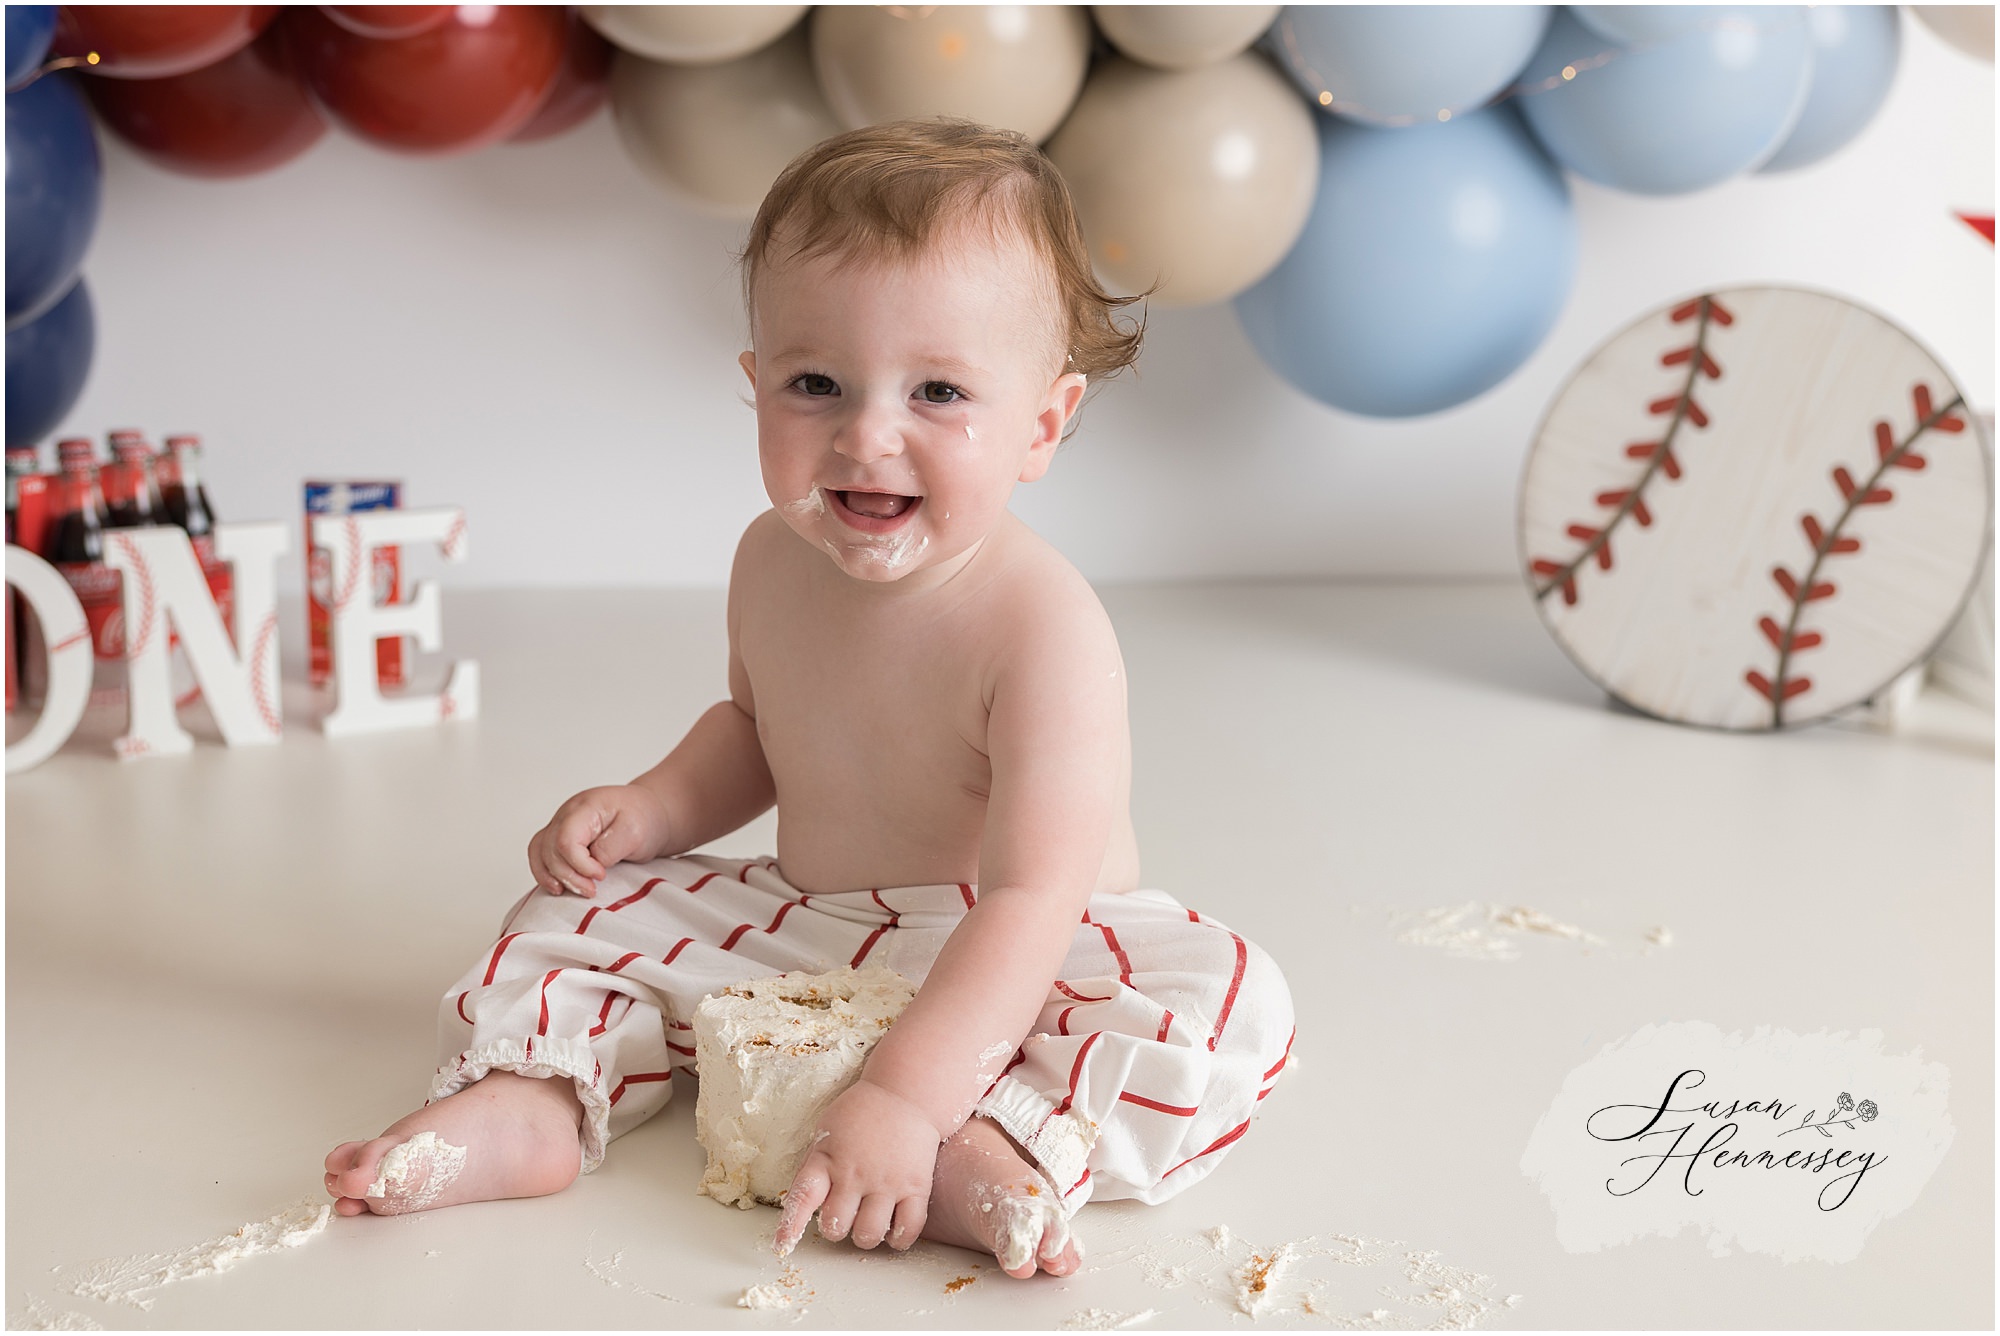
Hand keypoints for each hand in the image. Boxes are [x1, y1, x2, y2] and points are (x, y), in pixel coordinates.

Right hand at [526, 785, 669, 897]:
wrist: (648, 813)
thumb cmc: (643, 818)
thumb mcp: (636, 830)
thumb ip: (610, 847)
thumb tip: (591, 862)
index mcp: (586, 807)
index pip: (566, 839)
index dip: (579, 864)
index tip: (601, 875)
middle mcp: (567, 814)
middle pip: (550, 848)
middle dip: (569, 875)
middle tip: (592, 890)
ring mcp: (561, 825)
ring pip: (540, 852)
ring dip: (554, 876)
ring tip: (576, 891)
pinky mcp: (560, 837)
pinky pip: (540, 855)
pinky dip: (545, 873)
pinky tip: (558, 887)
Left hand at [775, 1079, 942, 1255]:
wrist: (904, 1093)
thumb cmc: (861, 1113)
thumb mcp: (826, 1132)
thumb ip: (814, 1167)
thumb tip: (800, 1205)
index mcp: (827, 1158)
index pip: (803, 1198)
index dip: (790, 1227)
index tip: (782, 1246)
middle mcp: (855, 1172)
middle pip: (836, 1225)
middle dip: (835, 1229)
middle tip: (843, 1217)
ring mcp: (887, 1180)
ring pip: (869, 1233)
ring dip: (864, 1237)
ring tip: (867, 1224)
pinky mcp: (916, 1185)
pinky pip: (908, 1228)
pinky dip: (899, 1240)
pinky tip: (893, 1233)